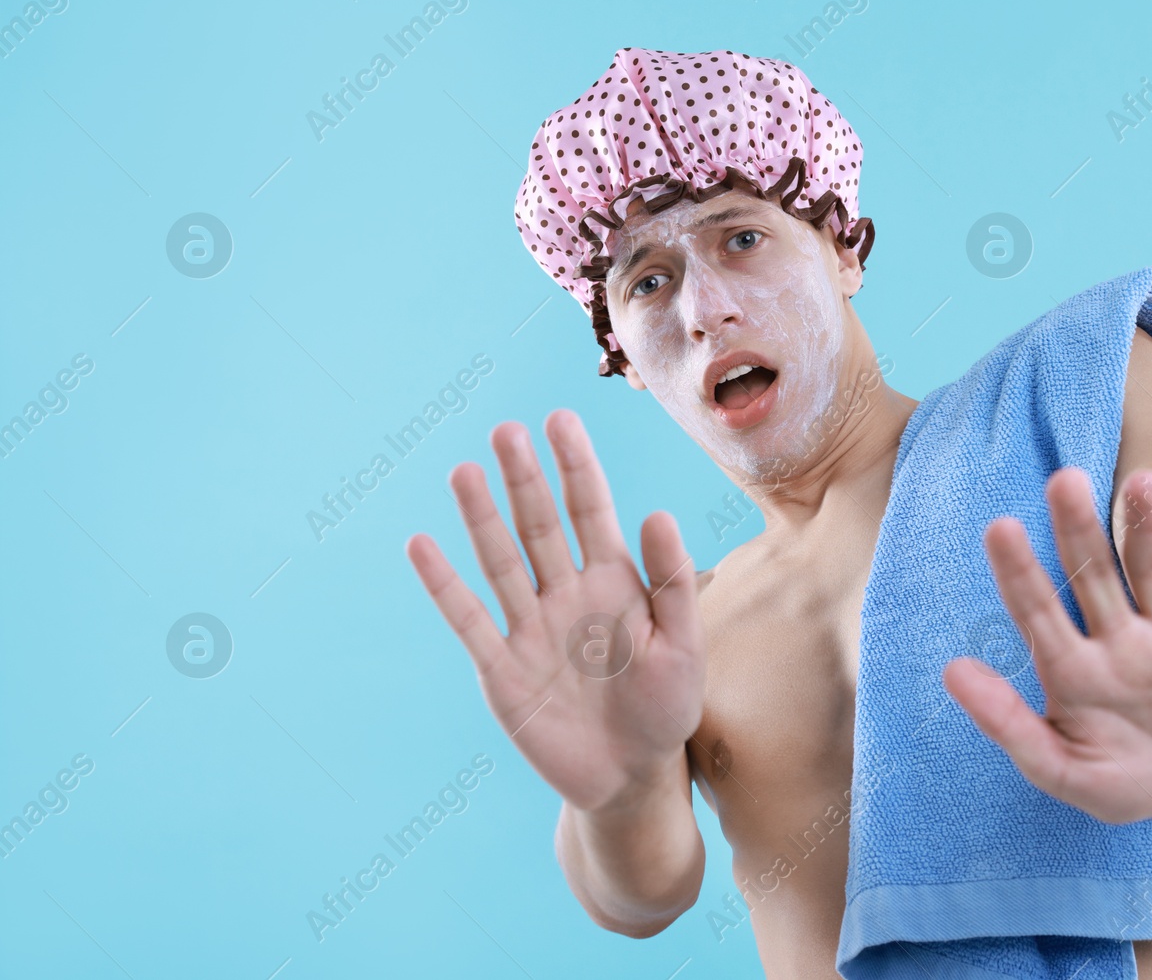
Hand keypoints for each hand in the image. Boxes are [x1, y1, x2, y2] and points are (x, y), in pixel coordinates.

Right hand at [407, 411, 704, 812]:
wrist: (631, 778)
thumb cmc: (666, 709)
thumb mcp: (684, 648)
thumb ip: (672, 583)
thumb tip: (657, 512)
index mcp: (615, 582)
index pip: (590, 510)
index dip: (576, 466)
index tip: (560, 418)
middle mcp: (567, 594)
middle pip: (540, 525)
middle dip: (525, 478)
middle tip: (506, 430)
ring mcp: (530, 628)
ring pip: (502, 561)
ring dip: (482, 518)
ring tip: (464, 471)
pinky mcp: (502, 669)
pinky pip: (469, 621)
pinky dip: (445, 586)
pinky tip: (422, 545)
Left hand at [943, 467, 1151, 823]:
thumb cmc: (1121, 780)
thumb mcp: (1061, 769)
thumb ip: (1009, 726)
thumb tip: (952, 670)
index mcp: (1072, 668)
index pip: (1037, 612)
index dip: (1019, 572)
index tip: (1000, 526)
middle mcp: (1118, 639)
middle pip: (1092, 575)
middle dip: (1078, 530)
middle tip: (1064, 479)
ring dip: (1147, 526)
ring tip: (1140, 482)